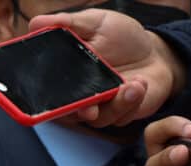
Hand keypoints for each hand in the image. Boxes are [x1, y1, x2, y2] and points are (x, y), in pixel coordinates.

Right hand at [29, 9, 185, 127]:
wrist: (155, 52)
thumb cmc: (121, 38)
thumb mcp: (95, 22)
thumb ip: (68, 24)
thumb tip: (36, 23)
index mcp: (62, 77)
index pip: (42, 93)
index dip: (39, 99)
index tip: (50, 94)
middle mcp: (75, 97)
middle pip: (65, 113)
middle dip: (77, 111)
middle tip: (88, 108)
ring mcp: (97, 108)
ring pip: (95, 118)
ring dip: (115, 104)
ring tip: (133, 84)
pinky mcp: (118, 115)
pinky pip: (119, 117)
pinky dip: (132, 101)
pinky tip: (140, 84)